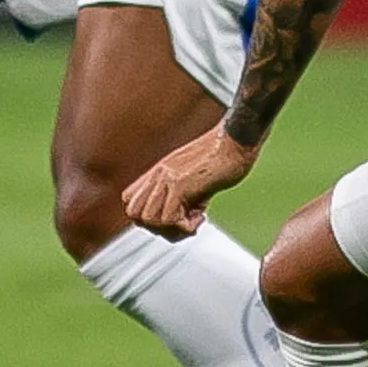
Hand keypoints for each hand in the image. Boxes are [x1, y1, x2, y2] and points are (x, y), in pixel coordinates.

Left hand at [122, 127, 260, 239]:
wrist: (236, 138)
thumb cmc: (224, 154)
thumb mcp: (194, 175)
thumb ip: (181, 193)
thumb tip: (183, 217)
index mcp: (159, 171)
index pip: (131, 201)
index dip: (149, 217)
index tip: (173, 217)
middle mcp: (158, 174)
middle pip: (135, 214)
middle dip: (158, 227)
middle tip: (183, 222)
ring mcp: (166, 178)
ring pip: (149, 219)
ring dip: (173, 228)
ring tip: (194, 218)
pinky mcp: (179, 183)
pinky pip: (169, 219)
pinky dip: (186, 226)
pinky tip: (201, 215)